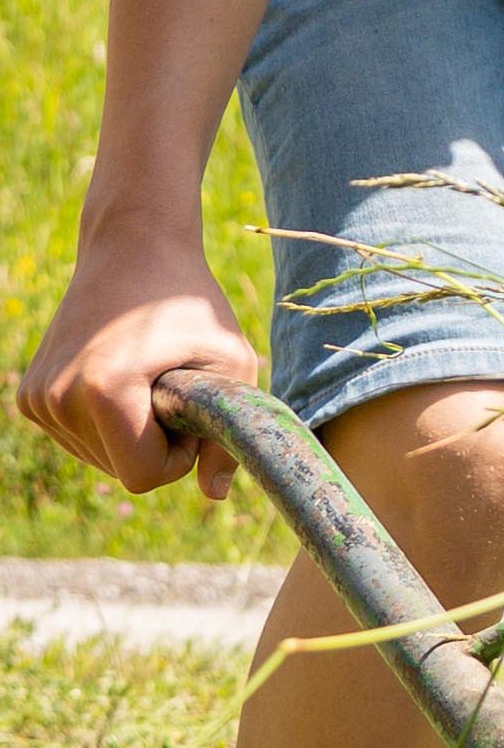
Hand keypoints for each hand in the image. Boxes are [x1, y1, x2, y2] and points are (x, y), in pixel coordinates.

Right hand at [15, 231, 262, 499]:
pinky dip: (106, 422)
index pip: (144, 476)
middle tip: (173, 386)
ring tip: (146, 375)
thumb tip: (216, 496)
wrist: (133, 251)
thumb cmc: (191, 305)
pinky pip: (79, 439)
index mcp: (103, 392)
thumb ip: (229, 435)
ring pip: (98, 458)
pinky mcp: (28, 397)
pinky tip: (119, 375)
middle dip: (156, 443)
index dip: (180, 456)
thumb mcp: (232, 362)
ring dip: (132, 432)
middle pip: (120, 470)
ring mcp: (36, 399)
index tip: (192, 412)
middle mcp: (57, 399)